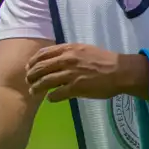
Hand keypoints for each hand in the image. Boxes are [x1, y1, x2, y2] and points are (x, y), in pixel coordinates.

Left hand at [25, 44, 146, 101]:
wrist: (120, 71)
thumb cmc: (103, 59)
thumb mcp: (83, 49)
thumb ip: (68, 52)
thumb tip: (55, 57)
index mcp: (68, 49)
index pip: (42, 54)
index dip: (32, 61)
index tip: (29, 67)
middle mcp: (66, 60)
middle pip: (40, 68)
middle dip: (31, 75)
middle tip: (28, 80)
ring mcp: (70, 74)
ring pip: (45, 81)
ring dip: (36, 87)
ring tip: (33, 91)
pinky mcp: (76, 88)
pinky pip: (57, 93)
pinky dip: (51, 97)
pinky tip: (49, 98)